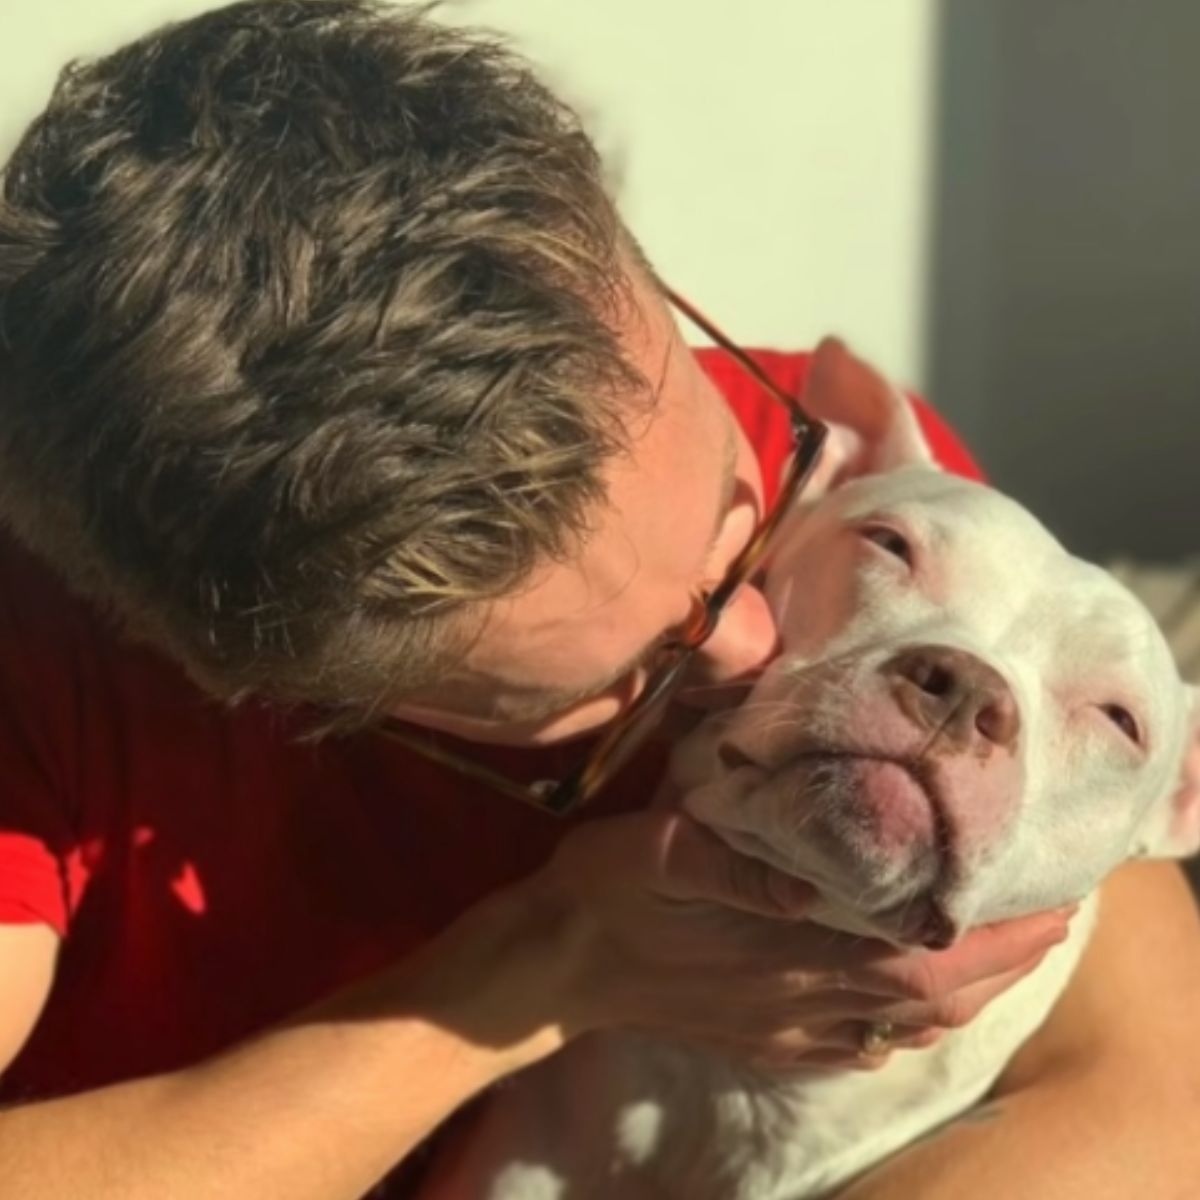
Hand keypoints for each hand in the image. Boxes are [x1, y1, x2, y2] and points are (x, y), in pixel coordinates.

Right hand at [530, 809, 1071, 1069]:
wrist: (556, 964)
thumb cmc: (604, 891)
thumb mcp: (655, 851)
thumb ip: (732, 864)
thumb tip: (806, 875)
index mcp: (780, 952)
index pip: (917, 958)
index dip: (992, 939)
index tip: (1046, 903)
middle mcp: (795, 1001)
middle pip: (929, 998)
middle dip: (1004, 963)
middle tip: (1055, 917)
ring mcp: (782, 1028)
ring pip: (901, 1025)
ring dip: (966, 994)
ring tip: (1006, 950)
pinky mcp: (763, 1038)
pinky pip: (858, 1046)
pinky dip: (908, 1024)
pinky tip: (917, 1003)